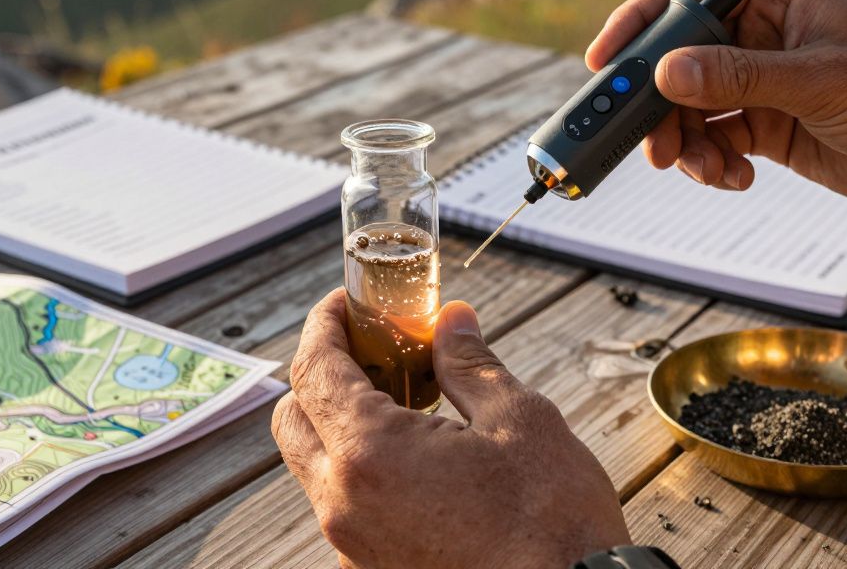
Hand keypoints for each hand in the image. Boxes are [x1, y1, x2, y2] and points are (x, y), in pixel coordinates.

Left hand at [272, 289, 629, 568]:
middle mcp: (343, 504)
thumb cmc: (553, 520)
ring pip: (317, 468)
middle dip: (321, 374)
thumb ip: (469, 364)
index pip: (313, 370)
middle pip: (293, 420)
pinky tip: (419, 459)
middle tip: (371, 349)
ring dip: (342, 425)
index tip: (347, 303)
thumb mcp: (520, 421)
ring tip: (406, 402)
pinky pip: (346, 508)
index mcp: (371, 453)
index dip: (324, 324)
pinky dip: (364, 471)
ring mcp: (353, 546)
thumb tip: (450, 320)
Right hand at [587, 0, 846, 225]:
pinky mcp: (767, 124)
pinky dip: (711, 163)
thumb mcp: (820, 81)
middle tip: (649, 141)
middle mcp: (764, 34)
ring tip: (705, 169)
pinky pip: (714, 140)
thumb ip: (740, 77)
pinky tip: (735, 178)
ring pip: (691, 108)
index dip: (641, 25)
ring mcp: (763, 82)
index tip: (605, 61)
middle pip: (680, 61)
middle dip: (660, 104)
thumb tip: (668, 72)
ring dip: (686, 142)